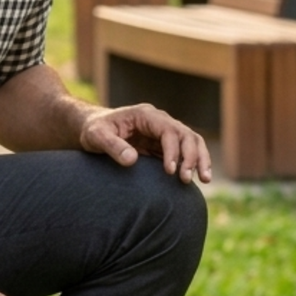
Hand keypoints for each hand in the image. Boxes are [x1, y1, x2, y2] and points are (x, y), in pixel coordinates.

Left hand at [78, 103, 211, 184]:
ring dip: (200, 159)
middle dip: (191, 156)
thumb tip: (132, 160)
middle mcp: (158, 121)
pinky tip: (195, 179)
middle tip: (185, 179)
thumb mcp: (96, 136)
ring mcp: (163, 132)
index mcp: (145, 115)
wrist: (91, 129)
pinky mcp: (163, 144)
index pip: (168, 130)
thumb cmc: (92, 130)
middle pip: (186, 135)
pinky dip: (192, 163)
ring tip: (204, 179)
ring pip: (191, 142)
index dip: (173, 150)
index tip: (170, 171)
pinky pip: (184, 152)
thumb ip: (112, 146)